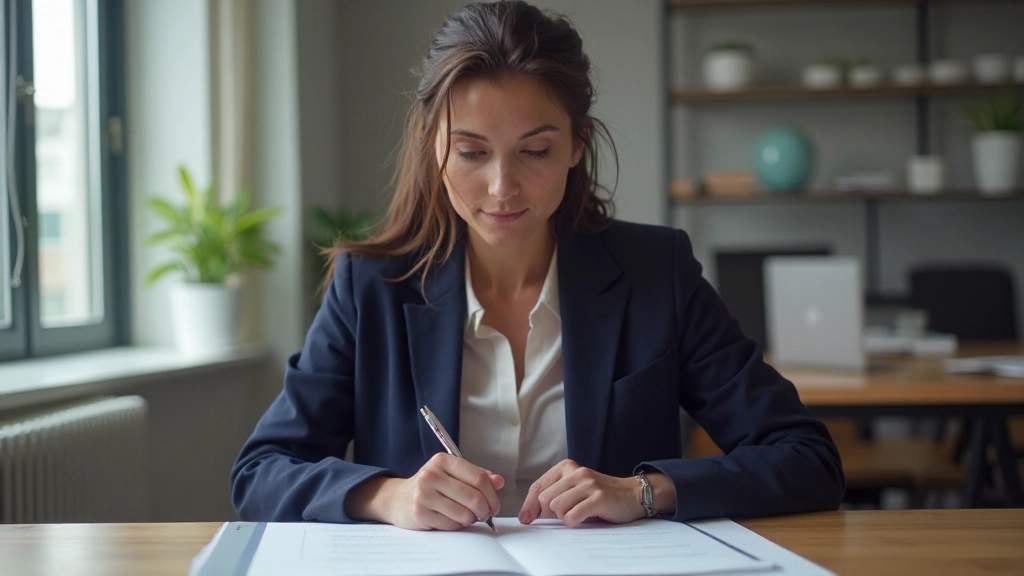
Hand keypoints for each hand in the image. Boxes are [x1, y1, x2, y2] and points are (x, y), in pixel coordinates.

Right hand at [362, 453, 503, 530]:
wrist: (397, 499)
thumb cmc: (430, 487)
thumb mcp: (451, 474)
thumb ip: (476, 476)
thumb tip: (499, 481)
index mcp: (443, 461)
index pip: (479, 477)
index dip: (492, 495)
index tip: (495, 505)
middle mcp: (432, 475)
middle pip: (474, 498)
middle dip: (485, 511)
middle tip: (484, 515)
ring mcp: (424, 494)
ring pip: (465, 514)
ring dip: (470, 520)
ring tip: (463, 516)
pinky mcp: (420, 513)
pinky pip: (452, 525)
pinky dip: (456, 526)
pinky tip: (449, 520)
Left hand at [517, 459, 644, 527]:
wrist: (632, 494)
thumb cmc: (599, 495)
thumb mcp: (574, 489)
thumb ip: (554, 495)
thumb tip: (528, 514)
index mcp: (567, 467)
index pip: (538, 487)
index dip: (529, 505)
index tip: (526, 518)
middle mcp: (576, 472)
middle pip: (545, 500)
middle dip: (551, 514)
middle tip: (565, 515)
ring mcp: (588, 484)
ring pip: (557, 507)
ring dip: (564, 518)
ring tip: (578, 514)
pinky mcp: (599, 497)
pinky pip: (573, 516)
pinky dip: (574, 522)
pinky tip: (584, 519)